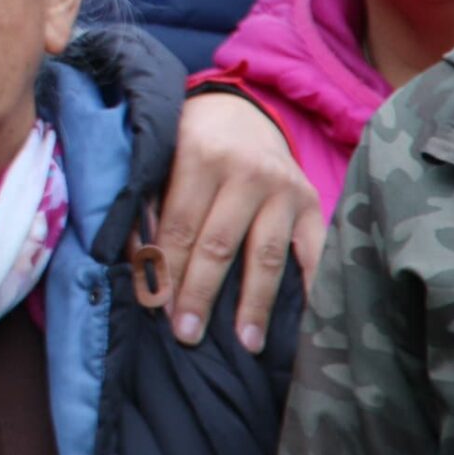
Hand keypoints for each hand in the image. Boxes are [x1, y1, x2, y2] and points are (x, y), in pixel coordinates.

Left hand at [150, 90, 323, 354]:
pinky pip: (314, 254)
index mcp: (200, 155)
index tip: (155, 309)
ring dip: (254, 304)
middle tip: (188, 335)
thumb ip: (147, 208)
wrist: (239, 111)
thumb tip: (139, 271)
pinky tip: (303, 323)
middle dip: (201, 293)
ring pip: (267, 255)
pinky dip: (310, 289)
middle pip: (220, 244)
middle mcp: (248, 171)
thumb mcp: (160, 159)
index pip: (179, 224)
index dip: (166, 268)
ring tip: (246, 343)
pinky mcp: (314, 203)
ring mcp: (286, 189)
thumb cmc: (188, 142)